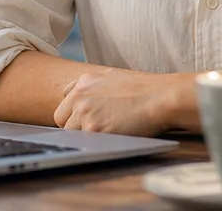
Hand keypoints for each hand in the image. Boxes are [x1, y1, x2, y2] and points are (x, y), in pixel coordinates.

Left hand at [52, 68, 187, 136]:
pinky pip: (84, 143)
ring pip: (71, 135)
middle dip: (74, 129)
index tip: (85, 123)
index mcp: (84, 82)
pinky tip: (111, 139)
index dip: (73, 118)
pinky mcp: (93, 129)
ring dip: (85, 138)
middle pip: (61, 121)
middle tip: (95, 133)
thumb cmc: (143, 89)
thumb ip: (90, 86)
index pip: (63, 106)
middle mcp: (80, 95)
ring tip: (107, 135)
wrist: (160, 97)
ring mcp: (85, 112)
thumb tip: (71, 93)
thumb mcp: (111, 77)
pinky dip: (95, 145)